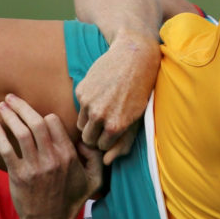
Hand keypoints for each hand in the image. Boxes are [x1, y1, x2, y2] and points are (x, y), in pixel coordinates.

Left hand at [0, 94, 103, 218]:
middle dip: (22, 106)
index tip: (36, 114)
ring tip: (2, 106)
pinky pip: (6, 149)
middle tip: (11, 97)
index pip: (54, 123)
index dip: (44, 115)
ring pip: (20, 132)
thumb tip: (86, 140)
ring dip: (10, 116)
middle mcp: (52, 159)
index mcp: (69, 156)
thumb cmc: (70, 202)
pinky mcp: (18, 176)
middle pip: (36, 123)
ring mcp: (34, 167)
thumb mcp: (94, 181)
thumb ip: (95, 159)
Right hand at [74, 31, 159, 165]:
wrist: (133, 56)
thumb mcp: (137, 119)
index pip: (101, 147)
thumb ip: (123, 143)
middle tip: (107, 121)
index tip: (115, 130)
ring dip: (90, 121)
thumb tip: (107, 161)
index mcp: (115, 126)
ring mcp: (88, 103)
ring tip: (105, 107)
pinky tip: (102, 92)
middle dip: (95, 134)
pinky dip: (88, 104)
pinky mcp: (81, 90)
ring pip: (81, 124)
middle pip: (87, 138)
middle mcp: (99, 116)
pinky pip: (80, 107)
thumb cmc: (140, 91)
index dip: (107, 140)